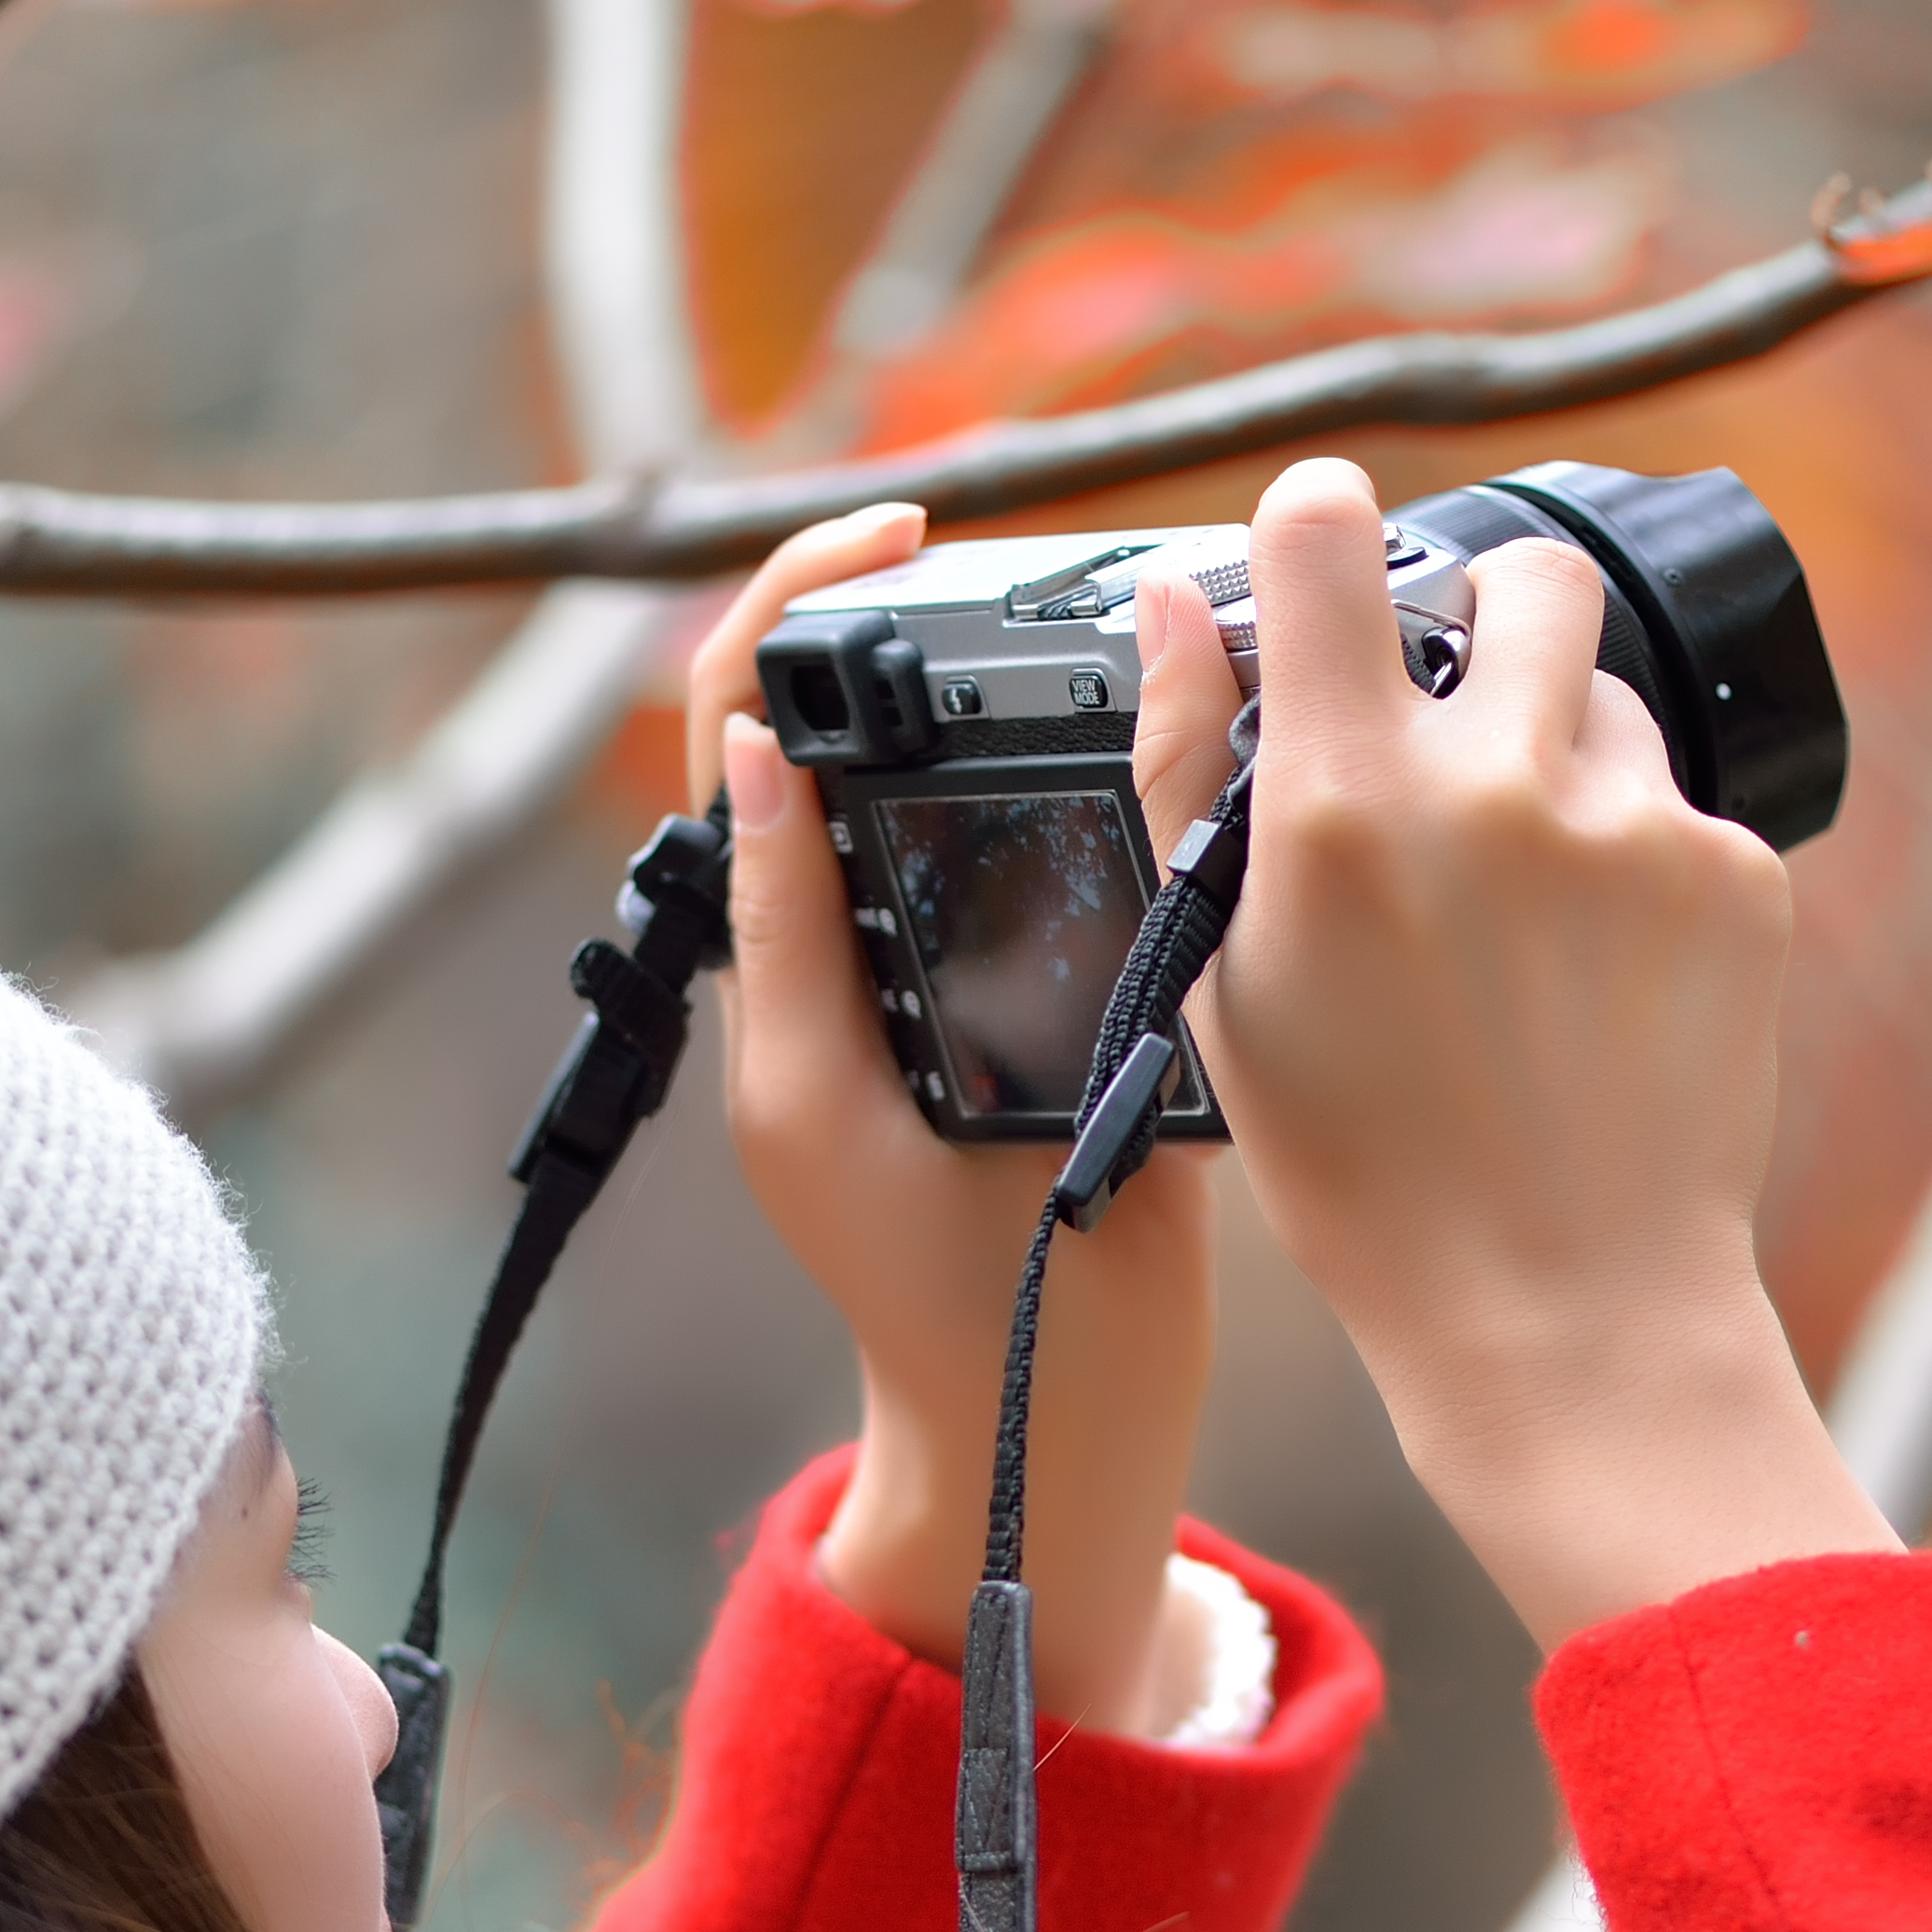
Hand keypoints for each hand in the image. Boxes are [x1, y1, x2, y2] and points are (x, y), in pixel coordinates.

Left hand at [688, 506, 1223, 1737]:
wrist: (1057, 1399)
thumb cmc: (919, 1280)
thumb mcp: (820, 1112)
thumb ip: (787, 940)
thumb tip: (751, 755)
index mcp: (795, 944)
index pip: (751, 723)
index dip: (799, 603)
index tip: (894, 539)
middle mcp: (880, 922)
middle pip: (863, 702)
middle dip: (905, 592)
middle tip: (994, 532)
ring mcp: (984, 943)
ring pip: (982, 750)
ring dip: (1018, 651)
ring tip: (1085, 582)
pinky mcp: (1087, 971)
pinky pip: (1095, 824)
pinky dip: (1126, 743)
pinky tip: (1181, 698)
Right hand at [1191, 459, 1895, 1647]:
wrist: (1569, 1312)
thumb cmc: (1372, 1175)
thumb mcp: (1223, 984)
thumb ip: (1186, 775)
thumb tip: (1180, 611)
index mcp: (1343, 804)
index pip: (1328, 534)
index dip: (1319, 527)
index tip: (1324, 561)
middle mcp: (1497, 784)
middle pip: (1521, 574)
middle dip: (1488, 618)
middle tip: (1464, 716)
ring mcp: (1636, 826)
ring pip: (1606, 700)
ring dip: (1564, 756)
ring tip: (1528, 903)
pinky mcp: (1737, 877)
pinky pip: (1680, 807)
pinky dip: (1641, 864)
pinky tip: (1601, 977)